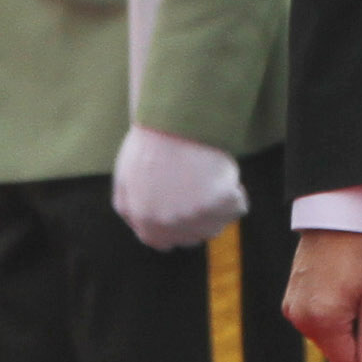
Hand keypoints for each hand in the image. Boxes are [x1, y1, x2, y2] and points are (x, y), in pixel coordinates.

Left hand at [111, 124, 246, 251]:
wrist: (173, 119)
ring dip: (217, 207)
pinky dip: (236, 193)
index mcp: (146, 224)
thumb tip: (140, 230)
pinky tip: (222, 173)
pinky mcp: (221, 202)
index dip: (176, 226)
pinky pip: (239, 206)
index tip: (184, 209)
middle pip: (195, 236)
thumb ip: (130, 212)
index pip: (165, 243)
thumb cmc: (149, 144)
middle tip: (197, 188)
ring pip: (217, 225)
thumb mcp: (123, 182)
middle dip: (197, 218)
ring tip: (207, 177)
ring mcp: (197, 217)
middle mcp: (171, 226)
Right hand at [285, 231, 361, 361]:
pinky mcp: (289, 298)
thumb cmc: (360, 252)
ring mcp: (292, 308)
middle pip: (332, 350)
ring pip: (322, 336)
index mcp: (324, 321)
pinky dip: (322, 311)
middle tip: (358, 299)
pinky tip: (331, 286)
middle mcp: (302, 319)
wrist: (335, 218)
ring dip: (336, 322)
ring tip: (344, 288)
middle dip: (349, 334)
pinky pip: (310, 320)